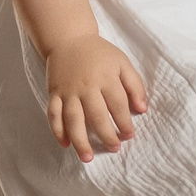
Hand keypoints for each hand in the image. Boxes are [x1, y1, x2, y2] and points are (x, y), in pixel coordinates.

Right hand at [45, 35, 147, 160]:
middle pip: (96, 115)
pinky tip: (65, 144)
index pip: (118, 104)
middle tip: (114, 148)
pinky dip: (57, 131)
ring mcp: (68, 91)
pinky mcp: (54, 93)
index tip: (130, 135)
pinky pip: (53, 114)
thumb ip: (135, 84)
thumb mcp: (122, 62)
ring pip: (73, 119)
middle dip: (106, 135)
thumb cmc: (99, 53)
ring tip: (88, 157)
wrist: (68, 38)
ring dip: (80, 140)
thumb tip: (142, 109)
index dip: (125, 122)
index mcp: (106, 77)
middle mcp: (86, 86)